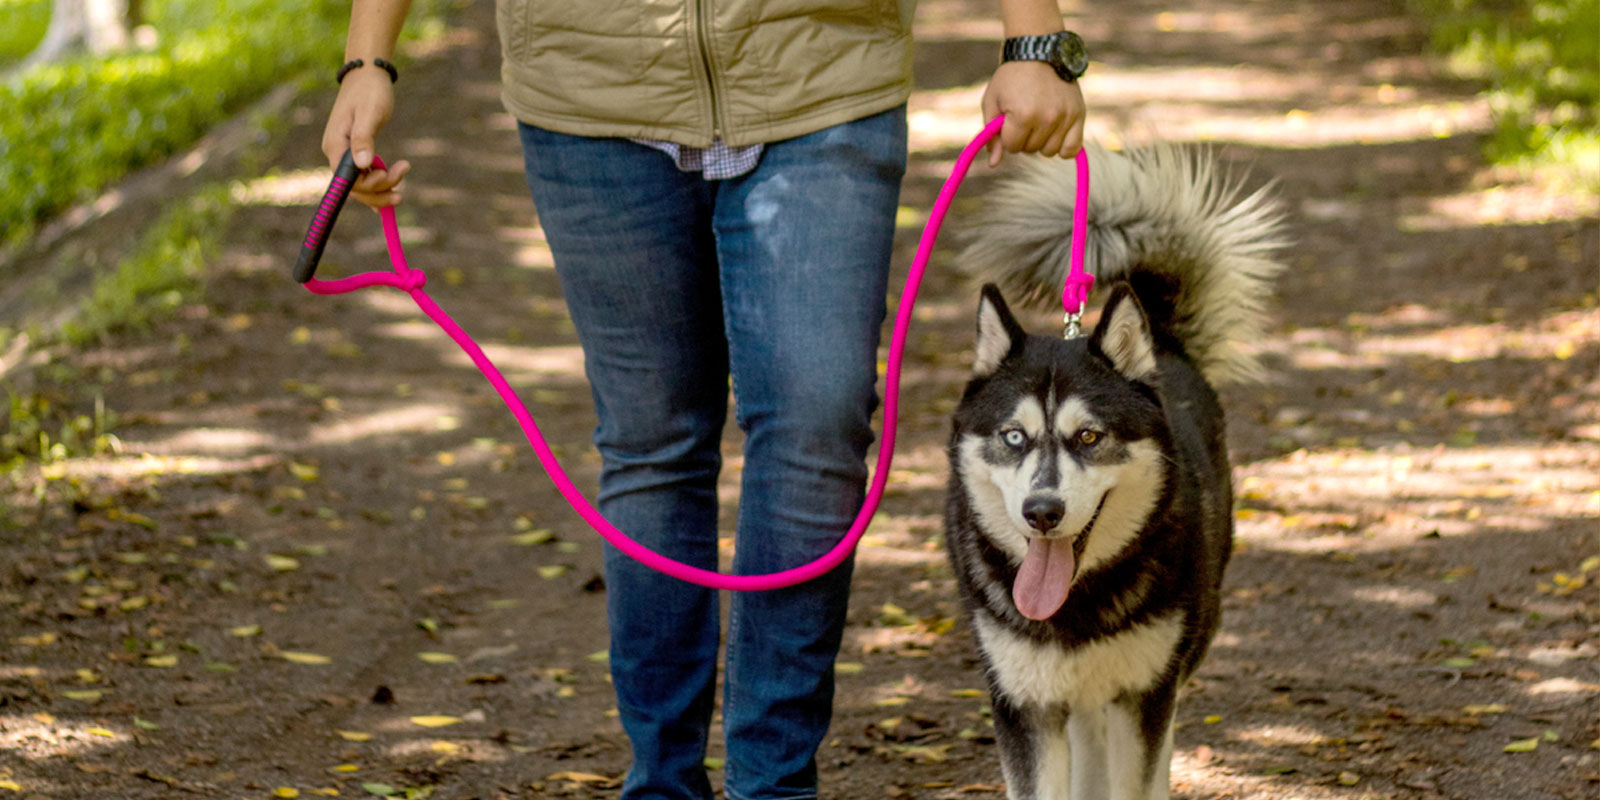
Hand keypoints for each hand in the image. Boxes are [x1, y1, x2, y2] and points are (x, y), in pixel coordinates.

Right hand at [320, 66, 409, 207]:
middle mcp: (336, 153)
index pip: (347, 180)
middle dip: (379, 189)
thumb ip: (364, 138)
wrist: (367, 74)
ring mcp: (344, 154)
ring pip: (360, 185)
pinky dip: (377, 186)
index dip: (368, 186)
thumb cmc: (370, 91)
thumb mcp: (369, 113)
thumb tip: (363, 165)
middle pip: (354, 187)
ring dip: (382, 188)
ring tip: (403, 173)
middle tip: (403, 179)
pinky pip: (363, 177)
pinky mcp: (354, 152)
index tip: (387, 176)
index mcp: (335, 145)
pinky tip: (391, 194)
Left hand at [980, 60, 1085, 167]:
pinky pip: (1073, 148)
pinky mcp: (1079, 114)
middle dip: (1023, 137)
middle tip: (1024, 115)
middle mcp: (1047, 118)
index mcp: (1022, 116)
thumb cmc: (1010, 78)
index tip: (1008, 119)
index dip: (1007, 135)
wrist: (1038, 51)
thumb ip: (991, 135)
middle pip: (1030, 150)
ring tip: (1039, 120)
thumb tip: (993, 165)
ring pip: (1050, 152)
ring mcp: (1065, 116)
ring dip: (1042, 141)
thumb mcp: (992, 102)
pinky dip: (1064, 147)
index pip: (1012, 147)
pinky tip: (1055, 134)